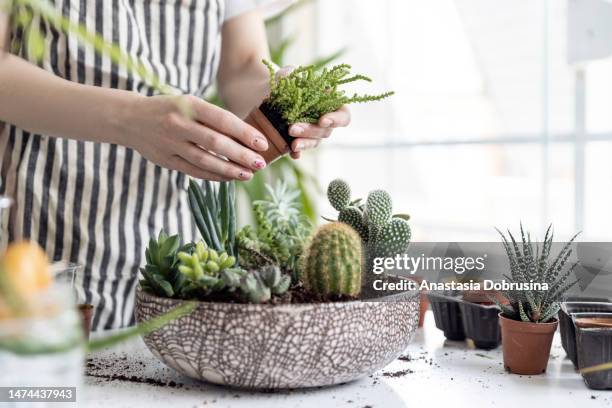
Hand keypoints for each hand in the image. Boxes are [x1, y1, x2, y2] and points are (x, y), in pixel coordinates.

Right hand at [123, 94, 268, 180]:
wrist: (129, 118)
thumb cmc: (170, 109)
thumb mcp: (189, 104)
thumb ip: (213, 118)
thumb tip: (248, 137)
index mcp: (188, 105)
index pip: (223, 120)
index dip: (245, 133)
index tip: (263, 143)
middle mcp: (178, 123)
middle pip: (216, 143)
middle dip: (241, 155)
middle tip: (260, 163)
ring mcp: (170, 143)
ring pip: (205, 160)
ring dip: (229, 170)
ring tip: (248, 174)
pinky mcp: (165, 160)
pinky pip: (194, 171)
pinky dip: (213, 176)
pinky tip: (229, 178)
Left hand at [274, 66, 350, 158]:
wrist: (266, 94)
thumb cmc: (284, 81)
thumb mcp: (288, 74)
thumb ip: (292, 73)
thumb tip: (293, 74)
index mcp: (330, 103)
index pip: (343, 115)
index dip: (336, 120)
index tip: (322, 120)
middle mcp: (324, 120)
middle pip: (326, 131)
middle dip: (310, 131)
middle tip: (292, 129)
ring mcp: (312, 132)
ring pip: (314, 142)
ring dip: (304, 143)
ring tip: (292, 144)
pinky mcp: (298, 140)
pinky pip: (301, 150)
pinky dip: (297, 152)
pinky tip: (291, 153)